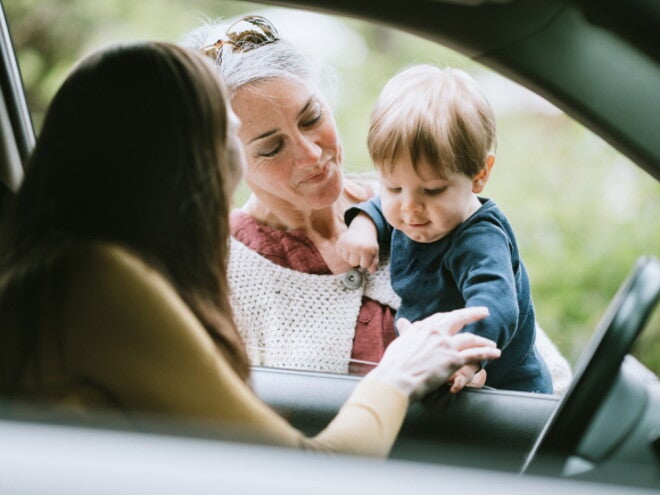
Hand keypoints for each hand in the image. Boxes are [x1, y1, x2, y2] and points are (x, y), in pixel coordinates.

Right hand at [336, 213, 378, 273]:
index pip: (364, 265)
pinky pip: (340, 254)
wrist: (362, 228)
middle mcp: (355, 247)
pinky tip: (349, 246)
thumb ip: (374, 262)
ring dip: (350, 256)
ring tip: (354, 248)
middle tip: (360, 250)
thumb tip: (371, 271)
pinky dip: (344, 252)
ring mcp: (347, 244)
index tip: (367, 254)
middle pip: (353, 263)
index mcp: (366, 249)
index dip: (366, 261)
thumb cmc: (369, 242)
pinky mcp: (340, 242)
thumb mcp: (375, 251)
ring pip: (346, 259)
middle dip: (357, 259)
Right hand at [368, 307, 500, 400]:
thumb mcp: (399, 342)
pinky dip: (487, 353)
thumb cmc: (394, 365)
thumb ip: (406, 332)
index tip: (459, 315)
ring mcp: (445, 345)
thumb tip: (403, 322)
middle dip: (473, 314)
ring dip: (483, 340)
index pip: (441, 318)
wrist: (396, 379)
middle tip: (484, 312)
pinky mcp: (453, 360)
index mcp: (422, 327)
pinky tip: (496, 353)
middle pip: (459, 319)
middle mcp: (435, 332)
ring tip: (492, 343)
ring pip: (470, 338)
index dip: (452, 316)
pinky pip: (475, 354)